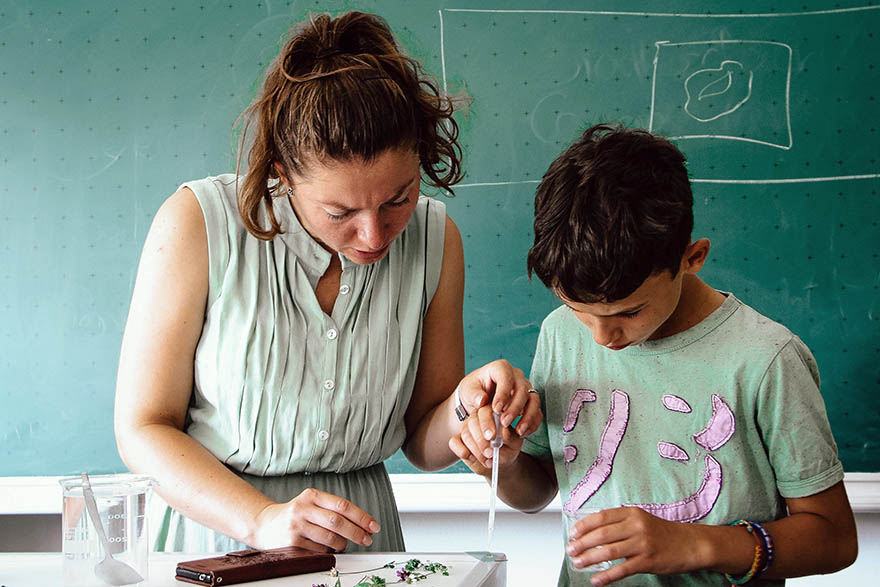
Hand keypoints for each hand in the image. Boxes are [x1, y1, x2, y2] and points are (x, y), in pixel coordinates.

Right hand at [251, 488, 379, 551]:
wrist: (263, 524)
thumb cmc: (294, 514)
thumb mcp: (310, 503)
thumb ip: (332, 509)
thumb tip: (361, 524)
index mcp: (311, 495)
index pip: (342, 505)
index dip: (361, 517)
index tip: (373, 526)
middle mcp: (303, 508)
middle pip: (337, 522)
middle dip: (356, 532)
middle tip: (367, 539)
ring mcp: (297, 526)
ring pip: (329, 538)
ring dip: (342, 544)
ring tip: (344, 544)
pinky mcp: (292, 542)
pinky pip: (318, 550)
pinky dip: (328, 551)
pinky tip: (327, 549)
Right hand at [447, 405, 524, 474]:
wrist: (501, 462)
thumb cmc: (508, 448)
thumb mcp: (514, 443)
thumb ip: (510, 437)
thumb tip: (503, 432)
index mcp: (493, 412)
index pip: (486, 411)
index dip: (487, 423)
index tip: (491, 437)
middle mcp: (478, 417)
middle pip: (473, 421)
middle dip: (481, 439)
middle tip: (490, 453)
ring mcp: (467, 427)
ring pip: (465, 433)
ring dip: (476, 449)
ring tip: (488, 460)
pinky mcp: (458, 440)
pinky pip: (454, 442)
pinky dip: (462, 451)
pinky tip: (472, 458)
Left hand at [454, 359, 541, 437]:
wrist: (480, 399)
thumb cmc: (474, 391)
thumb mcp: (467, 390)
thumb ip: (473, 394)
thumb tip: (481, 400)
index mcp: (501, 368)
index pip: (506, 377)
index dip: (503, 393)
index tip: (496, 409)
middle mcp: (516, 376)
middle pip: (522, 389)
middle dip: (515, 407)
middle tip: (504, 422)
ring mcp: (526, 389)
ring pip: (534, 400)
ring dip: (528, 416)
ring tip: (519, 431)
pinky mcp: (530, 402)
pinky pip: (537, 412)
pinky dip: (533, 423)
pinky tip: (523, 432)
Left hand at [566, 507, 704, 584]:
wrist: (689, 544)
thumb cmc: (662, 533)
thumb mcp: (641, 519)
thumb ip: (620, 522)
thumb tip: (593, 531)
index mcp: (632, 514)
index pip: (602, 517)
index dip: (584, 525)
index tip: (572, 533)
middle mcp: (636, 526)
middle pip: (602, 534)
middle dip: (582, 543)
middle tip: (570, 549)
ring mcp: (642, 544)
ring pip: (609, 551)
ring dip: (590, 558)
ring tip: (578, 563)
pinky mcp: (648, 561)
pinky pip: (622, 569)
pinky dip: (606, 576)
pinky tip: (596, 580)